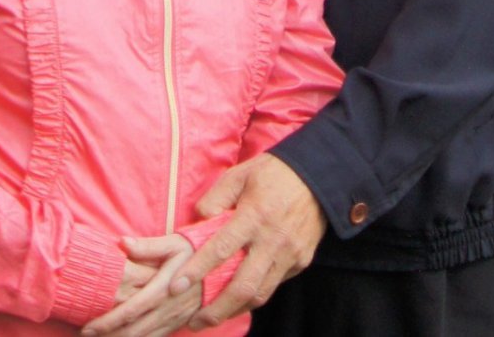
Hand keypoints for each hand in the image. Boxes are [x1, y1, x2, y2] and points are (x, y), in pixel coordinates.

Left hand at [83, 237, 197, 336]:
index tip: (88, 327)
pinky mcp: (177, 324)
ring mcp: (173, 320)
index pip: (131, 310)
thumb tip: (122, 242)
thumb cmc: (197, 251)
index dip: (109, 321)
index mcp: (164, 288)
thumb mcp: (175, 243)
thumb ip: (148, 246)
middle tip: (85, 336)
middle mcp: (167, 309)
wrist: (224, 270)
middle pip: (133, 331)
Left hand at [174, 154, 325, 328]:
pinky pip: (274, 285)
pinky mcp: (301, 261)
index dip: (196, 270)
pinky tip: (238, 300)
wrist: (318, 175)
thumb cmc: (273, 172)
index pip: (221, 248)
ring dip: (234, 310)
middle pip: (242, 286)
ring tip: (212, 318)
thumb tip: (197, 223)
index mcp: (254, 215)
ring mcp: (289, 254)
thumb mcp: (240, 174)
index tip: (175, 287)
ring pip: (259, 294)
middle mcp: (272, 240)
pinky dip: (254, 296)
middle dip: (216, 310)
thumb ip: (216, 198)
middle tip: (194, 322)